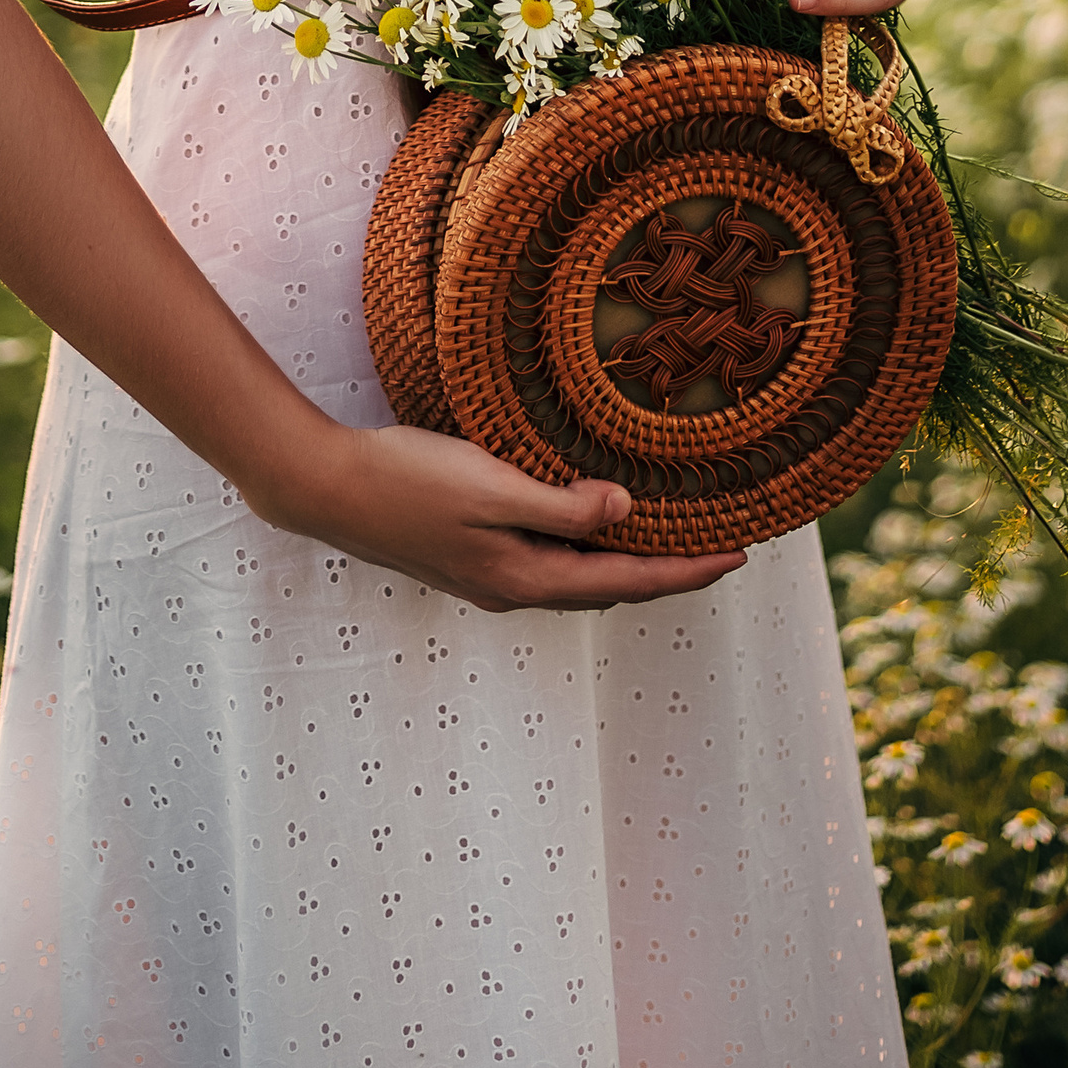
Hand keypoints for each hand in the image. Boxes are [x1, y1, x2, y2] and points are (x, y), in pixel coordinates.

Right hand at [265, 420, 747, 613]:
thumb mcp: (493, 486)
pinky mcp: (468, 555)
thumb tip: (627, 513)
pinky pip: (550, 559)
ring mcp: (489, 575)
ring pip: (580, 574)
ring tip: (669, 530)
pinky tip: (588, 519)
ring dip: (627, 558)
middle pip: (611, 584)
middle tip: (718, 540)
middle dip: (668, 569)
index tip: (740, 554)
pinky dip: (586, 545)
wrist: (327, 487)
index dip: (688, 570)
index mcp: (527, 577)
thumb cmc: (407, 480)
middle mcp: (514, 587)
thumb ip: (563, 506)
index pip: (630, 579)